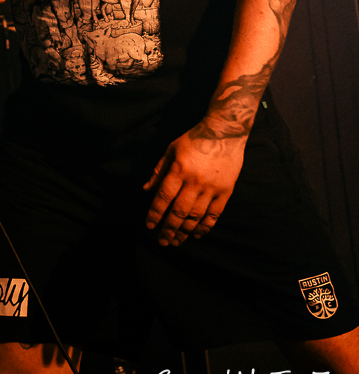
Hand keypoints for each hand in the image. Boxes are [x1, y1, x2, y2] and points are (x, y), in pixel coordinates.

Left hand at [143, 126, 245, 245]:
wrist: (224, 132)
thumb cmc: (194, 139)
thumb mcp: (171, 149)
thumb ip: (159, 170)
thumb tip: (146, 190)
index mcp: (179, 170)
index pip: (163, 197)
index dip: (155, 214)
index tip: (149, 226)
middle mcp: (195, 181)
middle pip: (179, 211)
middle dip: (169, 229)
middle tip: (162, 241)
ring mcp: (211, 188)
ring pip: (196, 216)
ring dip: (185, 232)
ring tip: (176, 242)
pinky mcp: (226, 191)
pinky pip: (214, 214)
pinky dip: (205, 227)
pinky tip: (197, 235)